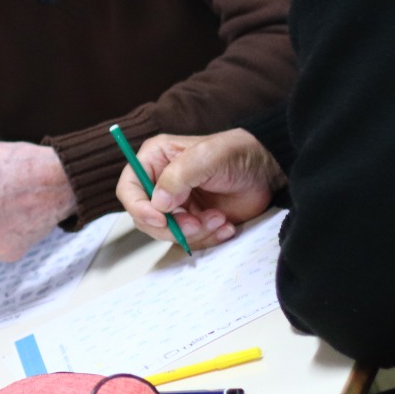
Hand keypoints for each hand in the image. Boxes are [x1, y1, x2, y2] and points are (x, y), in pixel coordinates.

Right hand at [116, 128, 283, 246]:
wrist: (265, 171)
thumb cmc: (236, 153)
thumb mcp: (206, 157)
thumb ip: (178, 177)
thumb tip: (158, 204)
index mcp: (154, 160)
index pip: (129, 188)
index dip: (138, 207)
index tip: (159, 219)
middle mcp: (160, 184)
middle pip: (146, 217)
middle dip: (172, 226)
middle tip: (196, 223)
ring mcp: (176, 205)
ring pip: (168, 233)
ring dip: (195, 233)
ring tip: (219, 219)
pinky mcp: (193, 220)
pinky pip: (189, 240)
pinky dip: (208, 237)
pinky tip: (225, 225)